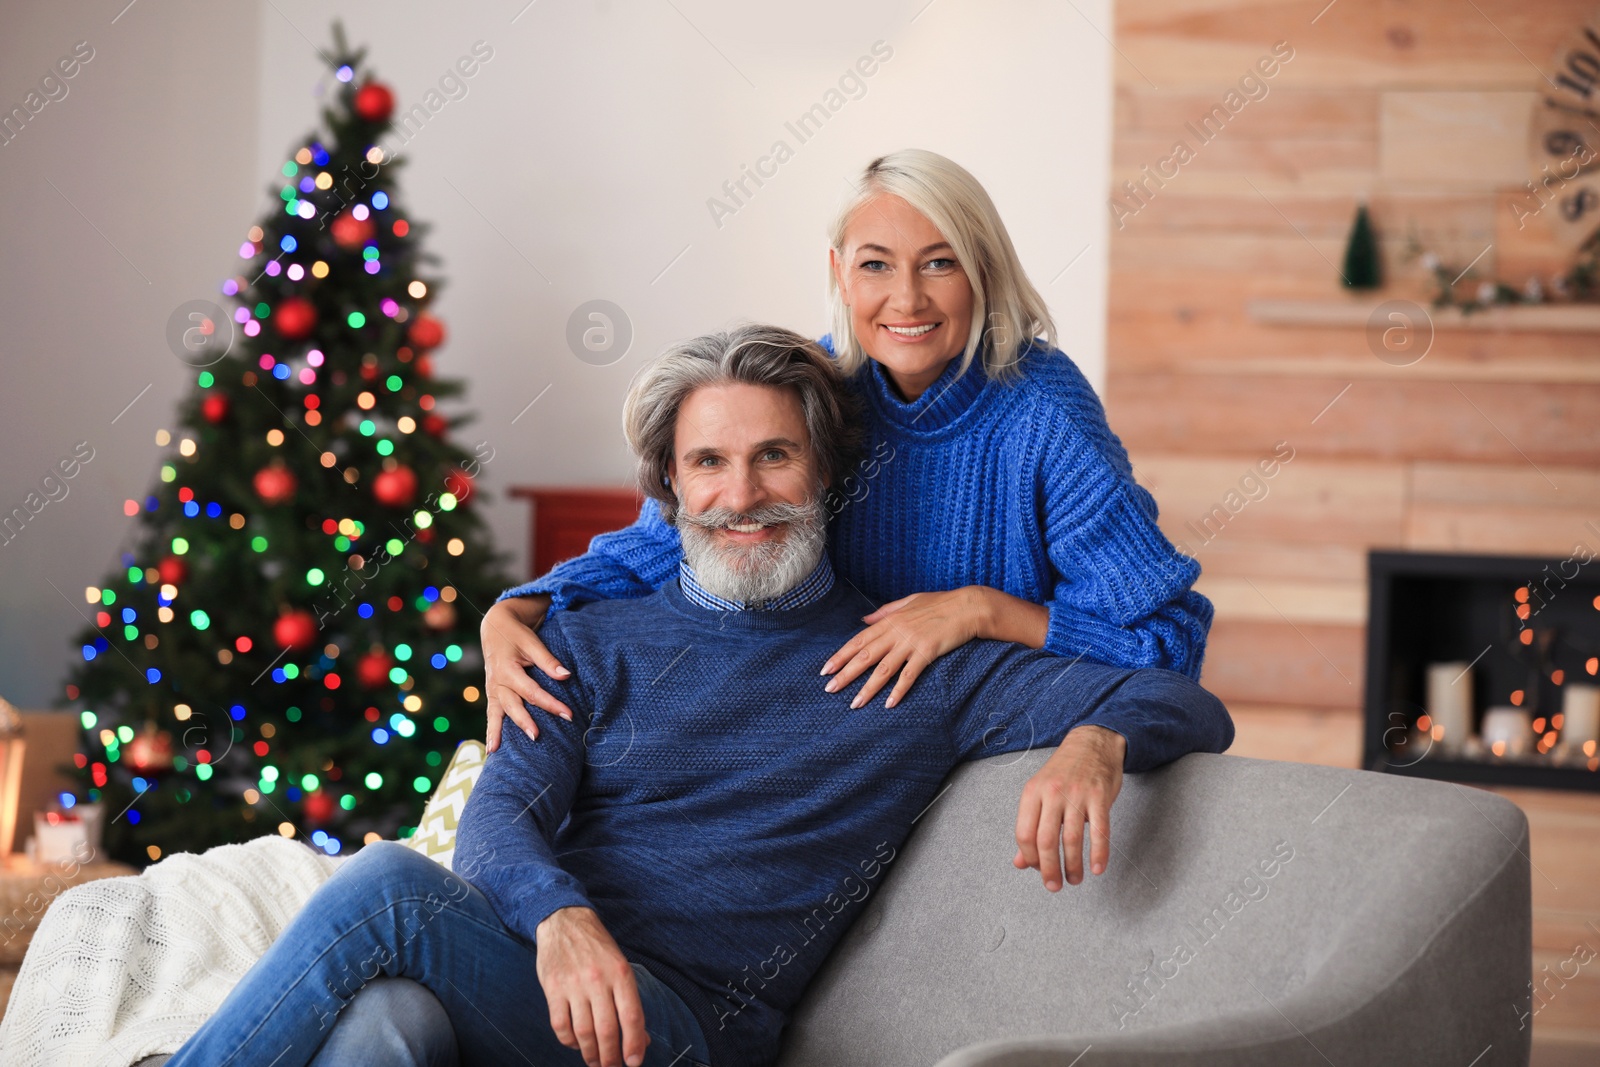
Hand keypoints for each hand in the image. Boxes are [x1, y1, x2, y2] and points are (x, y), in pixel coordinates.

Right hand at [480, 594, 572, 750]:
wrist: (495, 627)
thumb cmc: (516, 634)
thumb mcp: (532, 643)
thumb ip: (548, 661)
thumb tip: (566, 676)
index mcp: (507, 670)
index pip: (532, 691)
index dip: (550, 704)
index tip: (567, 715)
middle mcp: (497, 682)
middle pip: (512, 706)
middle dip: (525, 722)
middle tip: (537, 737)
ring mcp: (492, 689)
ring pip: (495, 713)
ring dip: (497, 732)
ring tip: (496, 751)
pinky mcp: (492, 693)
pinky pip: (491, 713)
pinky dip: (491, 729)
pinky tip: (492, 747)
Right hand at [535, 907, 649, 1066]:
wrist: (564, 921)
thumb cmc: (597, 947)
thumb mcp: (621, 967)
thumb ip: (630, 1002)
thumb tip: (641, 1039)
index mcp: (620, 973)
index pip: (631, 1016)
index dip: (634, 1044)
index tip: (634, 1062)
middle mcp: (598, 980)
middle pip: (607, 1030)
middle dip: (611, 1057)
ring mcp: (573, 985)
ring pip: (583, 1032)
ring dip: (590, 1054)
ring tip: (595, 1062)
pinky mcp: (553, 989)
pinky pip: (560, 1025)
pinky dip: (569, 1042)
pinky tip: (576, 1044)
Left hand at [820, 588, 984, 708]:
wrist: (968, 606)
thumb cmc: (940, 603)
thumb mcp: (909, 601)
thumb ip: (885, 611)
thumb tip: (864, 619)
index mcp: (889, 620)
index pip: (859, 640)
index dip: (841, 655)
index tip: (826, 669)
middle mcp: (896, 632)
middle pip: (865, 656)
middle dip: (845, 674)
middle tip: (829, 689)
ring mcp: (911, 642)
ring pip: (883, 670)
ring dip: (868, 688)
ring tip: (854, 703)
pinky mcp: (927, 652)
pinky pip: (909, 675)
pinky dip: (899, 690)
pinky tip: (889, 704)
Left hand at [1013, 724, 1125, 890]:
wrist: (1092, 742)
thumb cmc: (1064, 771)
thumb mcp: (1040, 793)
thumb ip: (1031, 827)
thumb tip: (1020, 863)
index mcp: (1032, 792)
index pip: (1024, 834)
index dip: (1030, 858)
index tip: (1039, 870)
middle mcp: (1052, 793)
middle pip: (1045, 840)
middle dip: (1049, 869)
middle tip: (1054, 886)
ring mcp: (1077, 794)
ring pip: (1071, 839)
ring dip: (1073, 866)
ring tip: (1075, 879)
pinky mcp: (1100, 796)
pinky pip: (1099, 831)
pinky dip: (1099, 853)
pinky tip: (1096, 868)